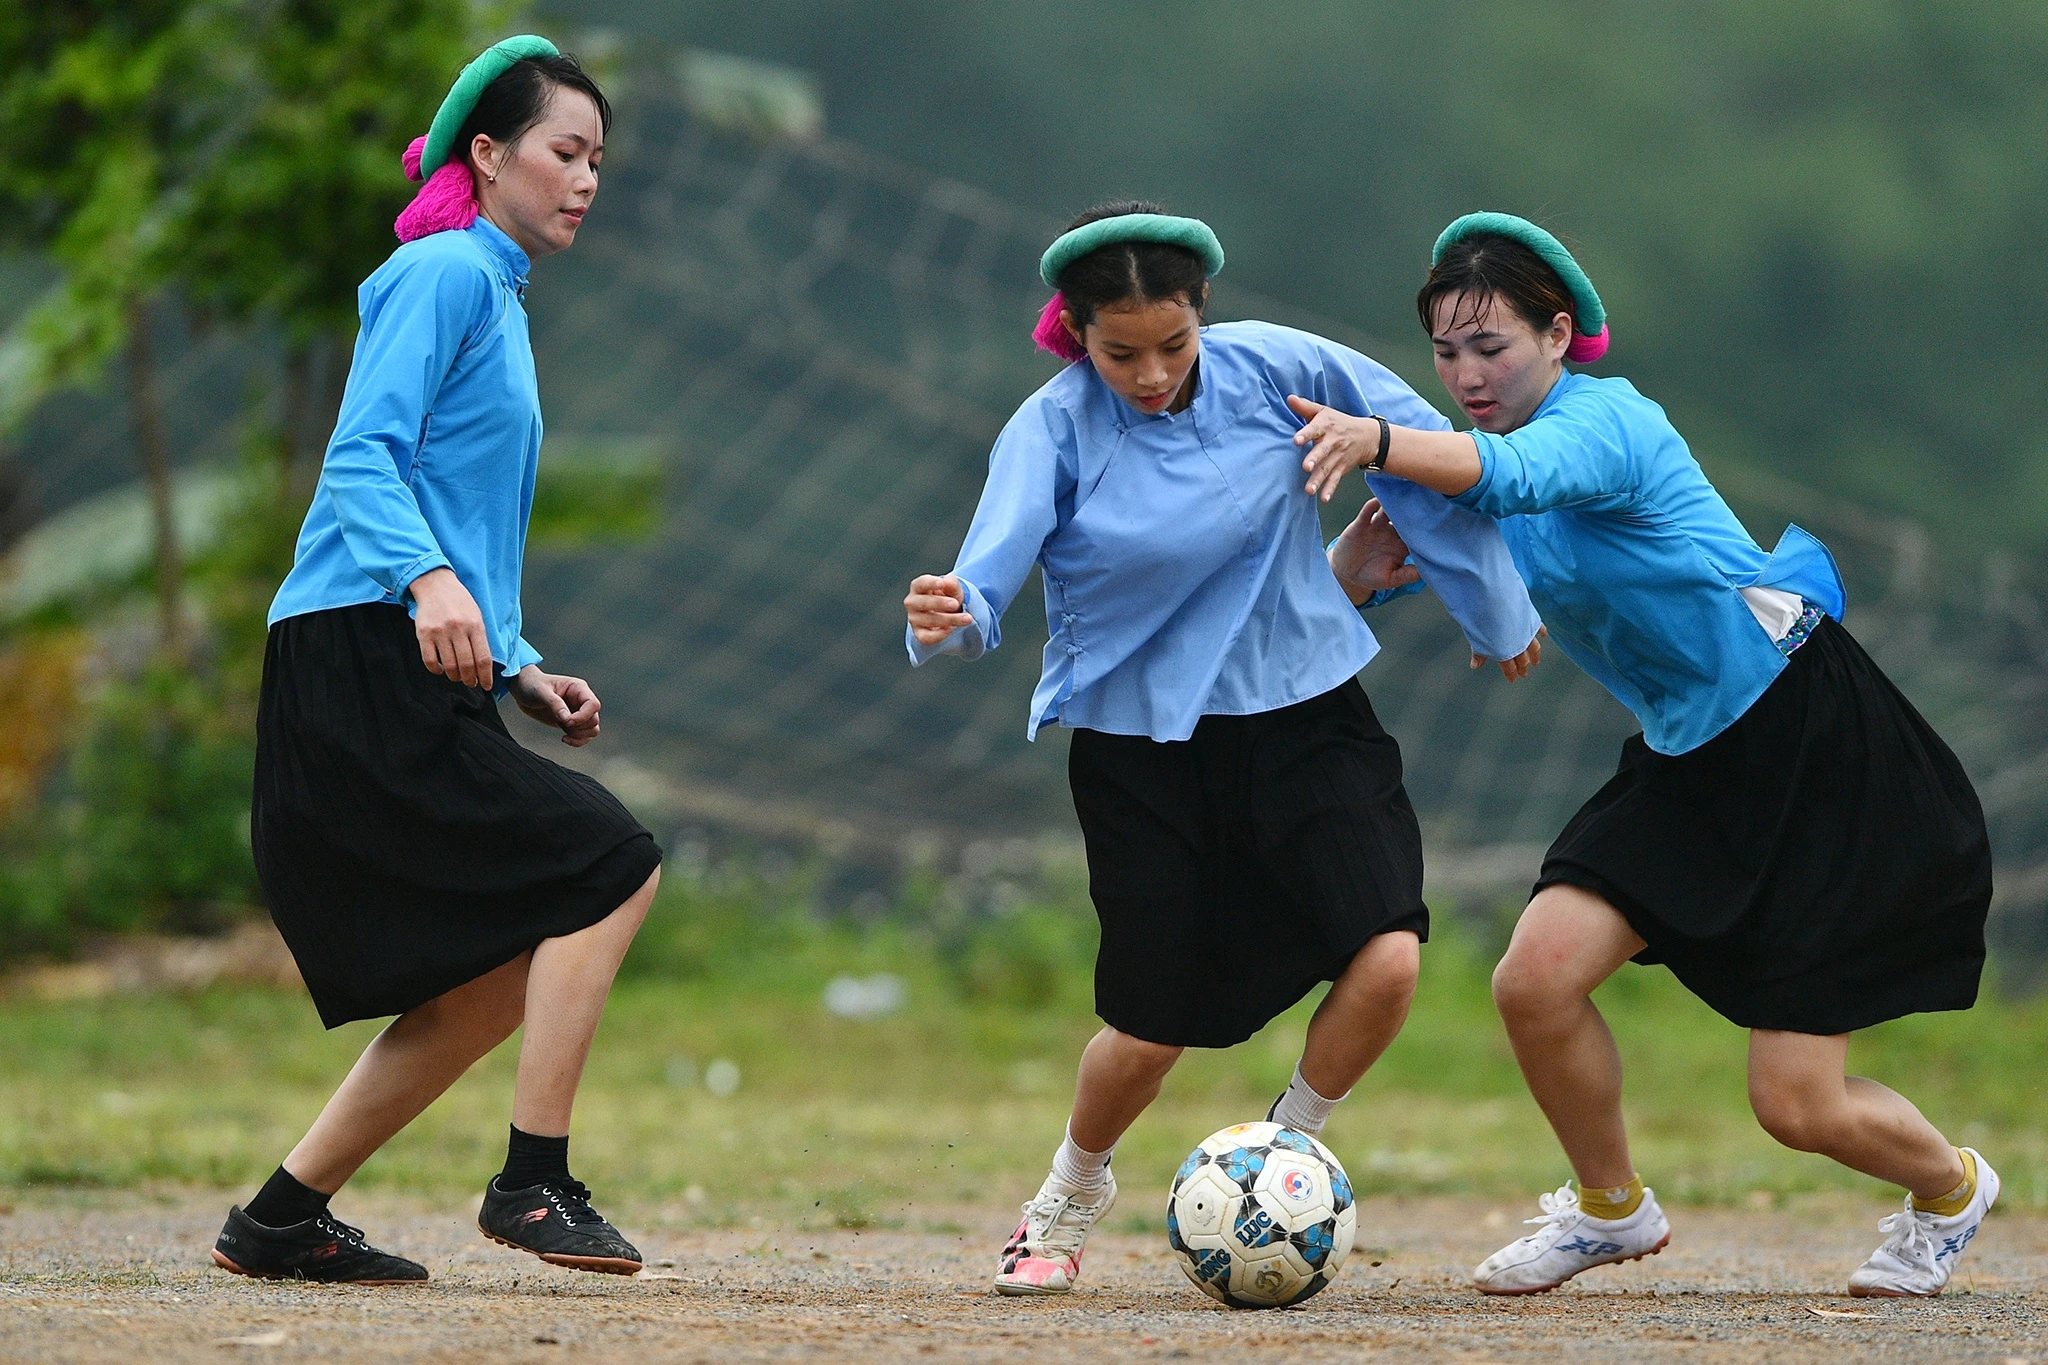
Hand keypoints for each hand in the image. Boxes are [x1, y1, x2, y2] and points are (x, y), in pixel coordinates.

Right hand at [410, 566, 492, 688]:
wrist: (435, 585)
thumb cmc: (459, 602)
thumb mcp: (476, 615)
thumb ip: (480, 638)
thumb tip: (483, 665)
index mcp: (475, 625)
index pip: (483, 659)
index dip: (486, 676)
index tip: (486, 685)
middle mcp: (458, 629)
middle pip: (466, 665)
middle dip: (470, 679)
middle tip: (471, 683)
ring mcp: (439, 632)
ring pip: (449, 666)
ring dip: (454, 677)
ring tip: (457, 677)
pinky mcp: (423, 634)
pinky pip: (429, 660)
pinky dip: (436, 670)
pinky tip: (440, 669)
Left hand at [509, 665, 601, 745]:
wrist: (523, 689)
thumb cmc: (532, 685)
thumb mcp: (540, 691)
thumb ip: (554, 704)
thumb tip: (566, 718)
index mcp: (578, 688)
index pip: (593, 704)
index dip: (583, 716)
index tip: (566, 721)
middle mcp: (581, 700)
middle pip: (593, 719)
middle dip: (578, 727)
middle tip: (561, 723)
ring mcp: (577, 712)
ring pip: (592, 729)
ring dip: (579, 735)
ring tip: (563, 730)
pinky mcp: (572, 722)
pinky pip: (584, 736)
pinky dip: (578, 741)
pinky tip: (564, 739)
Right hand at [906, 573, 972, 646]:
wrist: (947, 614)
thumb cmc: (947, 597)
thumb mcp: (953, 588)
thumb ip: (951, 584)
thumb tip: (947, 582)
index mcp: (918, 587)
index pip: (920, 583)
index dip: (930, 583)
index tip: (942, 583)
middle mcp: (913, 603)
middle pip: (923, 603)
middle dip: (940, 603)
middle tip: (955, 604)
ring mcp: (914, 619)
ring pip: (929, 620)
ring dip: (950, 620)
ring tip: (967, 618)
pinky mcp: (919, 633)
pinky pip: (926, 637)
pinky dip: (939, 635)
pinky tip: (951, 629)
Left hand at [1288, 394, 1380, 502]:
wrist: (1367, 436)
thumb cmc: (1337, 422)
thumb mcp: (1323, 411)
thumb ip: (1305, 407)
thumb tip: (1288, 398)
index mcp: (1325, 426)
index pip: (1314, 429)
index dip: (1305, 434)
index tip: (1296, 440)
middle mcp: (1332, 442)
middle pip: (1322, 451)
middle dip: (1314, 459)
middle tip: (1306, 467)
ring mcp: (1338, 456)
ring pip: (1327, 468)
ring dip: (1318, 480)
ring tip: (1309, 490)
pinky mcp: (1341, 468)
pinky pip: (1335, 479)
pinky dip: (1330, 489)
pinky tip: (1323, 499)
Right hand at [1328, 497, 1420, 604]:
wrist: (1345, 572)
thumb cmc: (1370, 575)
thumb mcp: (1390, 579)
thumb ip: (1406, 575)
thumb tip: (1424, 572)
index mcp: (1403, 544)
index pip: (1417, 532)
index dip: (1425, 527)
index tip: (1436, 522)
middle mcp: (1392, 532)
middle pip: (1405, 517)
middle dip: (1412, 510)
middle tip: (1422, 502)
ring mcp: (1377, 526)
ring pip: (1387, 510)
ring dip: (1393, 503)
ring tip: (1401, 497)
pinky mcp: (1362, 523)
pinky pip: (1368, 511)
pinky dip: (1372, 504)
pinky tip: (1378, 500)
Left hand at [1473, 625, 1545, 681]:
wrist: (1494, 600)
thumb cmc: (1481, 621)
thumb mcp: (1476, 638)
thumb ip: (1479, 652)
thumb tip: (1475, 666)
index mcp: (1503, 652)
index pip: (1509, 668)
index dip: (1511, 674)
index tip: (1513, 680)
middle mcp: (1517, 645)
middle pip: (1522, 660)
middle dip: (1522, 668)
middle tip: (1524, 674)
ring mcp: (1525, 632)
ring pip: (1533, 647)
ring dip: (1535, 655)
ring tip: (1535, 662)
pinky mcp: (1530, 618)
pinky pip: (1538, 627)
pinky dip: (1541, 632)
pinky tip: (1543, 635)